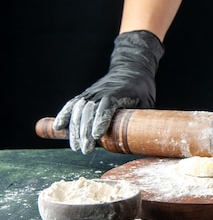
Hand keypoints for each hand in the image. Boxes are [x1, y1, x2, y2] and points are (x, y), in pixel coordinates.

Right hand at [52, 30, 163, 153]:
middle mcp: (102, 91)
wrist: (131, 69)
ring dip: (75, 129)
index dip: (100, 120)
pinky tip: (58, 128)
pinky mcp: (86, 95)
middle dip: (85, 132)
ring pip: (79, 109)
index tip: (96, 136)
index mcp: (120, 91)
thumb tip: (139, 139)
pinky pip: (72, 104)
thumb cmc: (141, 89)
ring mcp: (92, 92)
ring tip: (75, 147)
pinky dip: (64, 115)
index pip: (107, 105)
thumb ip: (141, 118)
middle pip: (90, 111)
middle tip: (85, 150)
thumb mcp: (147, 102)